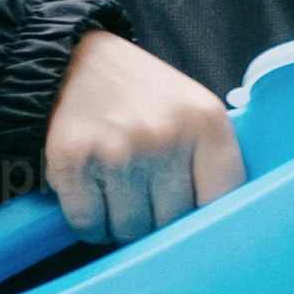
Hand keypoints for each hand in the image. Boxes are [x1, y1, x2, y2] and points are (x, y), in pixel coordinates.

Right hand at [41, 30, 239, 242]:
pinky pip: (88, 225)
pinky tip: (91, 196)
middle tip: (144, 195)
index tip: (191, 214)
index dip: (206, 216)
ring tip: (115, 193)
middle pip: (171, 222)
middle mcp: (164, 135)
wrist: (69, 63)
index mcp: (206, 121)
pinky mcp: (72, 161)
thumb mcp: (189, 110)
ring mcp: (116, 151)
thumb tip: (209, 226)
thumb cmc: (137, 95)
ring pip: (129, 230)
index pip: (223, 199)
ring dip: (121, 224)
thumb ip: (208, 161)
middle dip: (157, 219)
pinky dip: (89, 222)